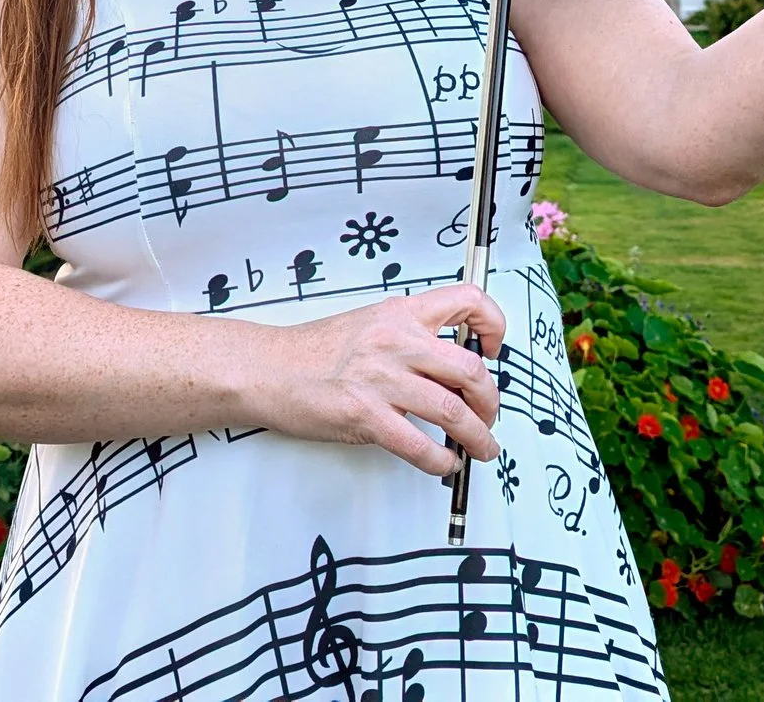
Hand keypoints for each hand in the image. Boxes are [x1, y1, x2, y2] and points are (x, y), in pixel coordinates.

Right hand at [246, 284, 507, 475]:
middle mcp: (397, 341)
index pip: (467, 300)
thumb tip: (449, 365)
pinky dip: (441, 461)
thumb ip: (409, 336)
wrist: (266, 368)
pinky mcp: (365, 416)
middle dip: (491, 402)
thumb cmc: (312, 351)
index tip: (496, 350)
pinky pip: (420, 445)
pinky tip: (443, 463)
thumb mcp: (368, 323)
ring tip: (481, 449)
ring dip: (477, 439)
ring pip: (453, 412)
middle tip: (490, 417)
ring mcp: (382, 379)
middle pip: (471, 370)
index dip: (495, 325)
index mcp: (401, 313)